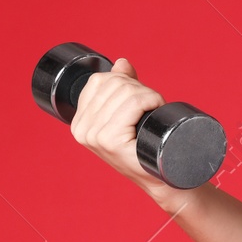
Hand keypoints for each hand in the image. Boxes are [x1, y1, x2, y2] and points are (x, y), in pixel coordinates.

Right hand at [68, 57, 177, 201]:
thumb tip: (121, 63)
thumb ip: (122, 88)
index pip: (99, 80)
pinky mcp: (110, 140)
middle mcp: (81, 129)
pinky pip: (134, 103)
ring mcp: (94, 136)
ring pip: (126, 91)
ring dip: (149, 95)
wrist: (162, 179)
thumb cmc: (146, 148)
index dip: (126, 82)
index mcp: (79, 122)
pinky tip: (155, 112)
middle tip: (151, 108)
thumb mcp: (128, 116)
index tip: (139, 100)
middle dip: (139, 88)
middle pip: (114, 83)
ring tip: (153, 113)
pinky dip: (150, 100)